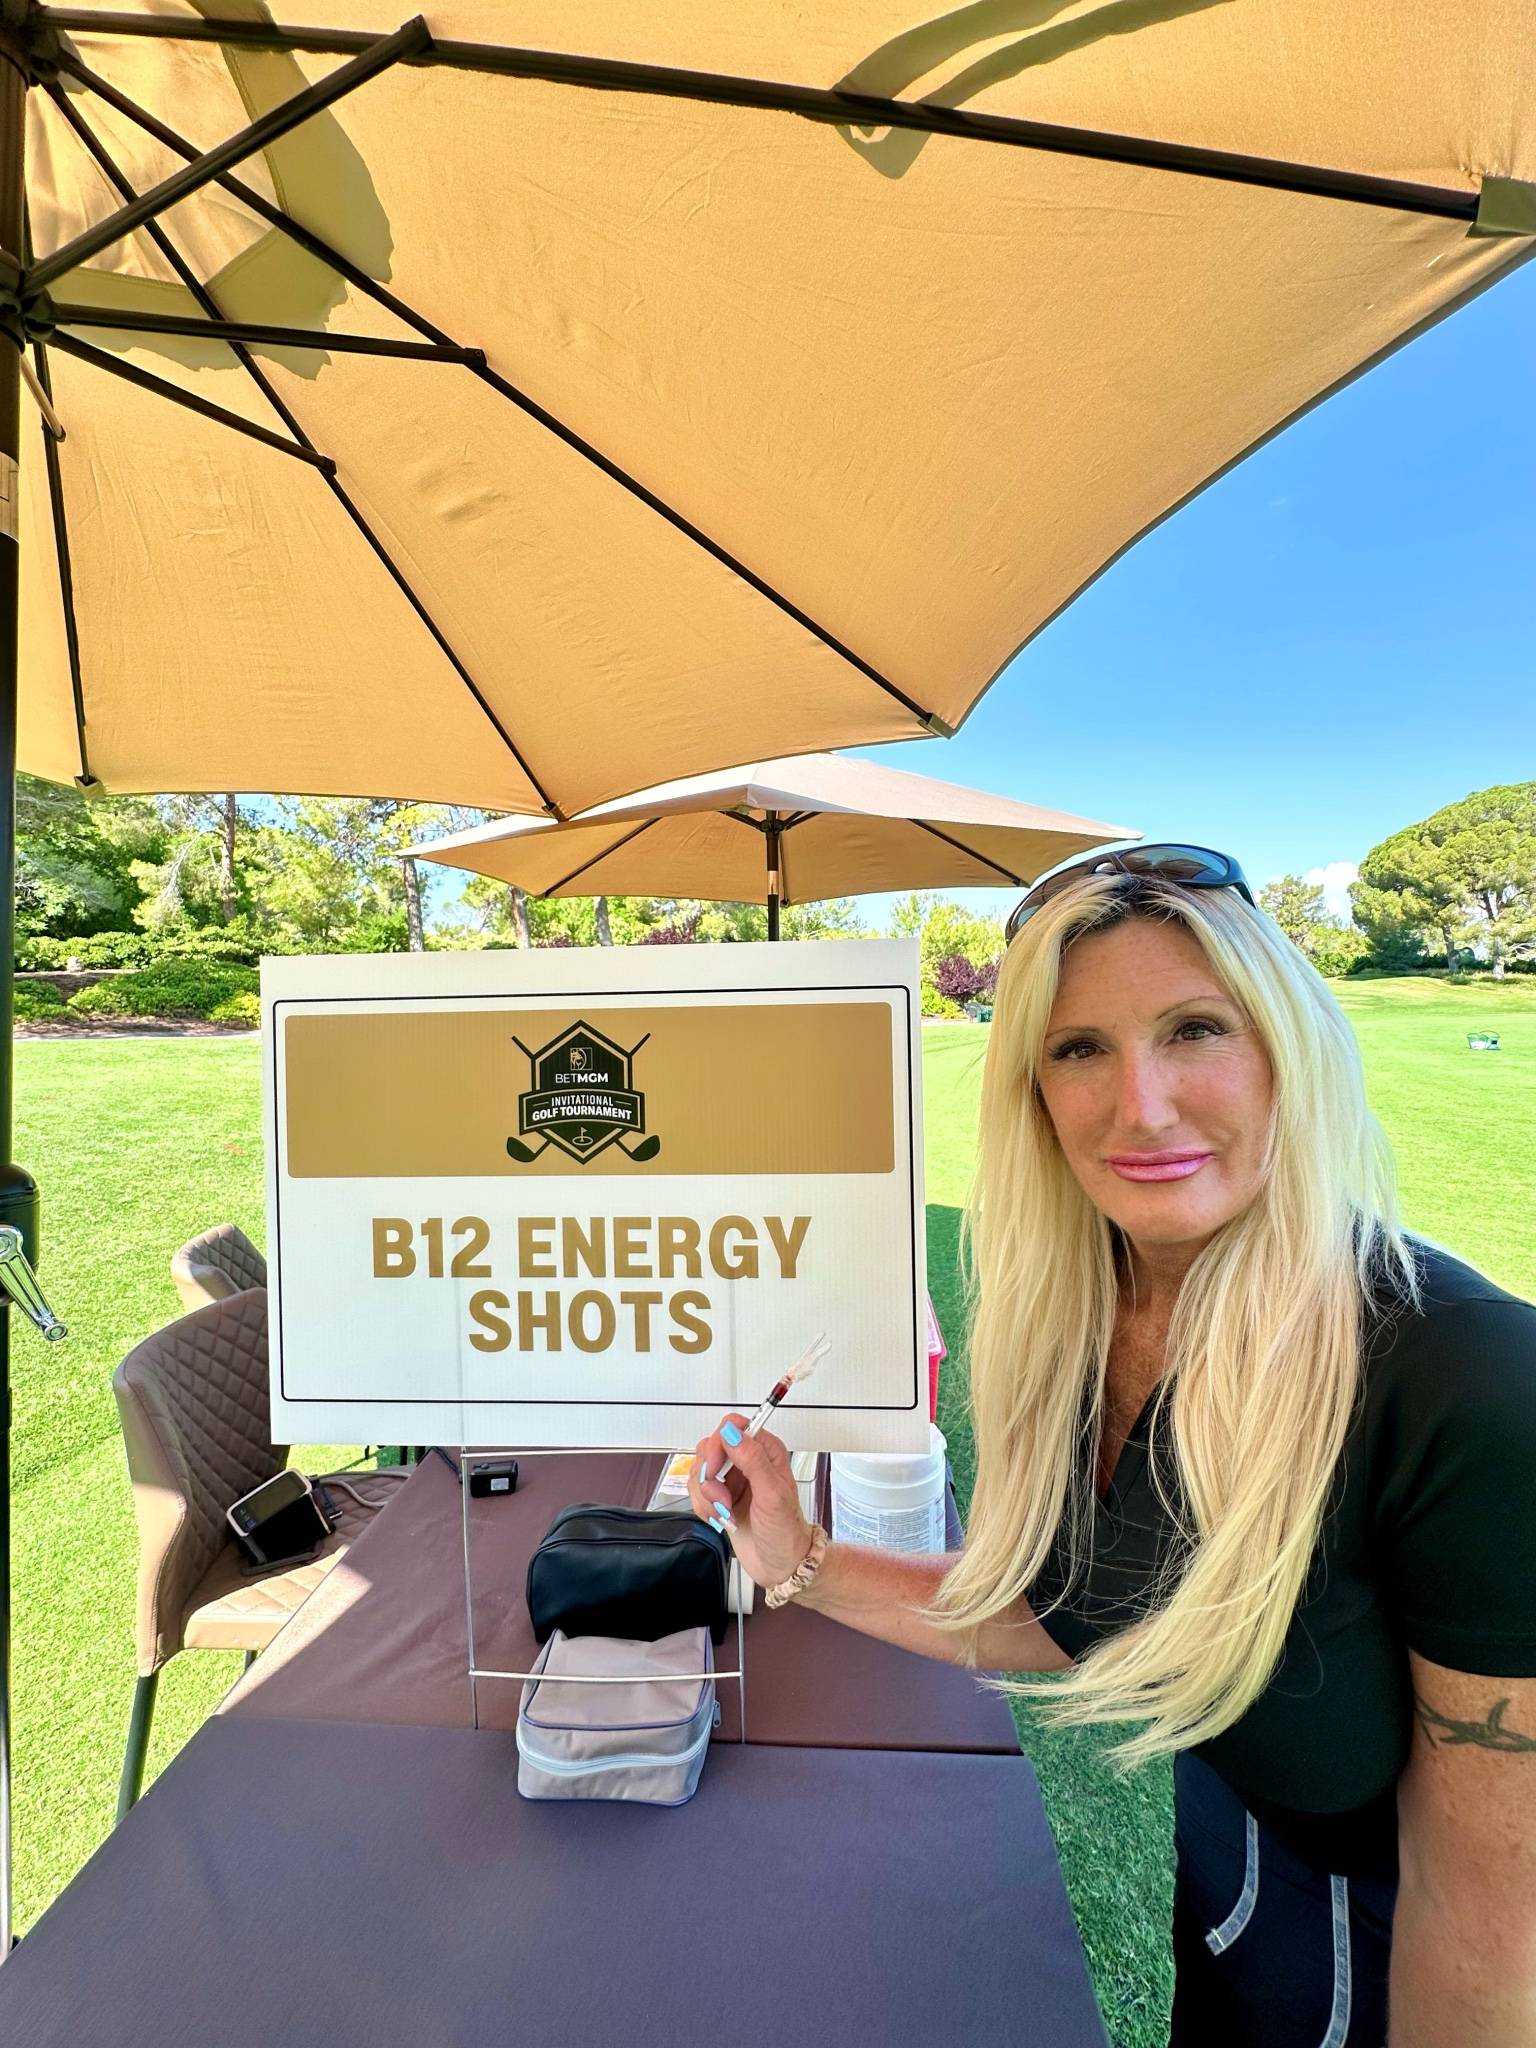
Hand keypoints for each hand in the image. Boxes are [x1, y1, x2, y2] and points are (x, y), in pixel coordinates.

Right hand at [688, 1417, 813, 1590]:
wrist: (780, 1565)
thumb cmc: (785, 1532)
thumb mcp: (773, 1494)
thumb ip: (753, 1460)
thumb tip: (732, 1432)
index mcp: (765, 1451)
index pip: (731, 1426)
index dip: (718, 1445)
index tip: (716, 1468)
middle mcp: (747, 1461)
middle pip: (709, 1448)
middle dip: (710, 1478)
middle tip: (724, 1499)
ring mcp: (732, 1479)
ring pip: (699, 1471)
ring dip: (707, 1497)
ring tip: (726, 1512)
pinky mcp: (721, 1496)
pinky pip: (697, 1491)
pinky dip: (704, 1507)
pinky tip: (721, 1518)